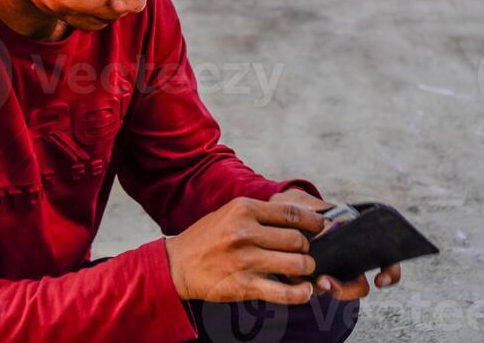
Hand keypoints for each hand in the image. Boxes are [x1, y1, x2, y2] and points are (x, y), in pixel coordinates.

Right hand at [164, 196, 324, 305]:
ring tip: (305, 270)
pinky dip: (301, 293)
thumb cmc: (207, 237)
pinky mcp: (244, 285)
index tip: (324, 227)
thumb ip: (260, 215)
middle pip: (297, 239)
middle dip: (309, 248)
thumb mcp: (230, 213)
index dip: (314, 222)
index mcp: (244, 208)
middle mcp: (246, 231)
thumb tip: (296, 220)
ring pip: (295, 263)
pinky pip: (283, 291)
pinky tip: (305, 291)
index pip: (291, 213)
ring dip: (306, 269)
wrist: (178, 264)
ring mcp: (245, 259)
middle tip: (309, 252)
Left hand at [269, 189, 402, 299]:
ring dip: (329, 290)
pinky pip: (313, 290)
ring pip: (338, 290)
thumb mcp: (307, 204)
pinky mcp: (309, 278)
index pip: (385, 259)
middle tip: (328, 282)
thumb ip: (318, 212)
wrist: (276, 211)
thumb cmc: (298, 205)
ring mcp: (330, 270)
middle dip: (348, 289)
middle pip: (360, 285)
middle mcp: (346, 258)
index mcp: (354, 237)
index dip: (390, 272)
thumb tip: (331, 228)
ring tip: (316, 281)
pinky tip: (296, 278)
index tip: (380, 280)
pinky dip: (307, 287)